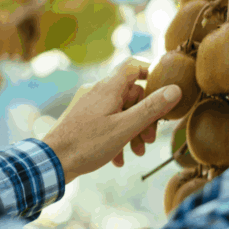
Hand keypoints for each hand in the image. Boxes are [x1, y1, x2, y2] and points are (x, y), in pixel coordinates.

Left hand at [42, 60, 182, 183]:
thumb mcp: (126, 127)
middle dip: (145, 116)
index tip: (163, 93)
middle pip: (131, 95)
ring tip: (138, 152)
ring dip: (133, 131)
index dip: (151, 75)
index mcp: (109, 88)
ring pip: (120, 112)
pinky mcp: (83, 121)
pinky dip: (116, 138)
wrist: (53, 162)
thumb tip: (175, 89)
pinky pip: (106, 123)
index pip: (133, 66)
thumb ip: (151, 108)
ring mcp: (89, 106)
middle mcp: (98, 92)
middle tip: (150, 139)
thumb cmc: (88, 143)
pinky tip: (118, 159)